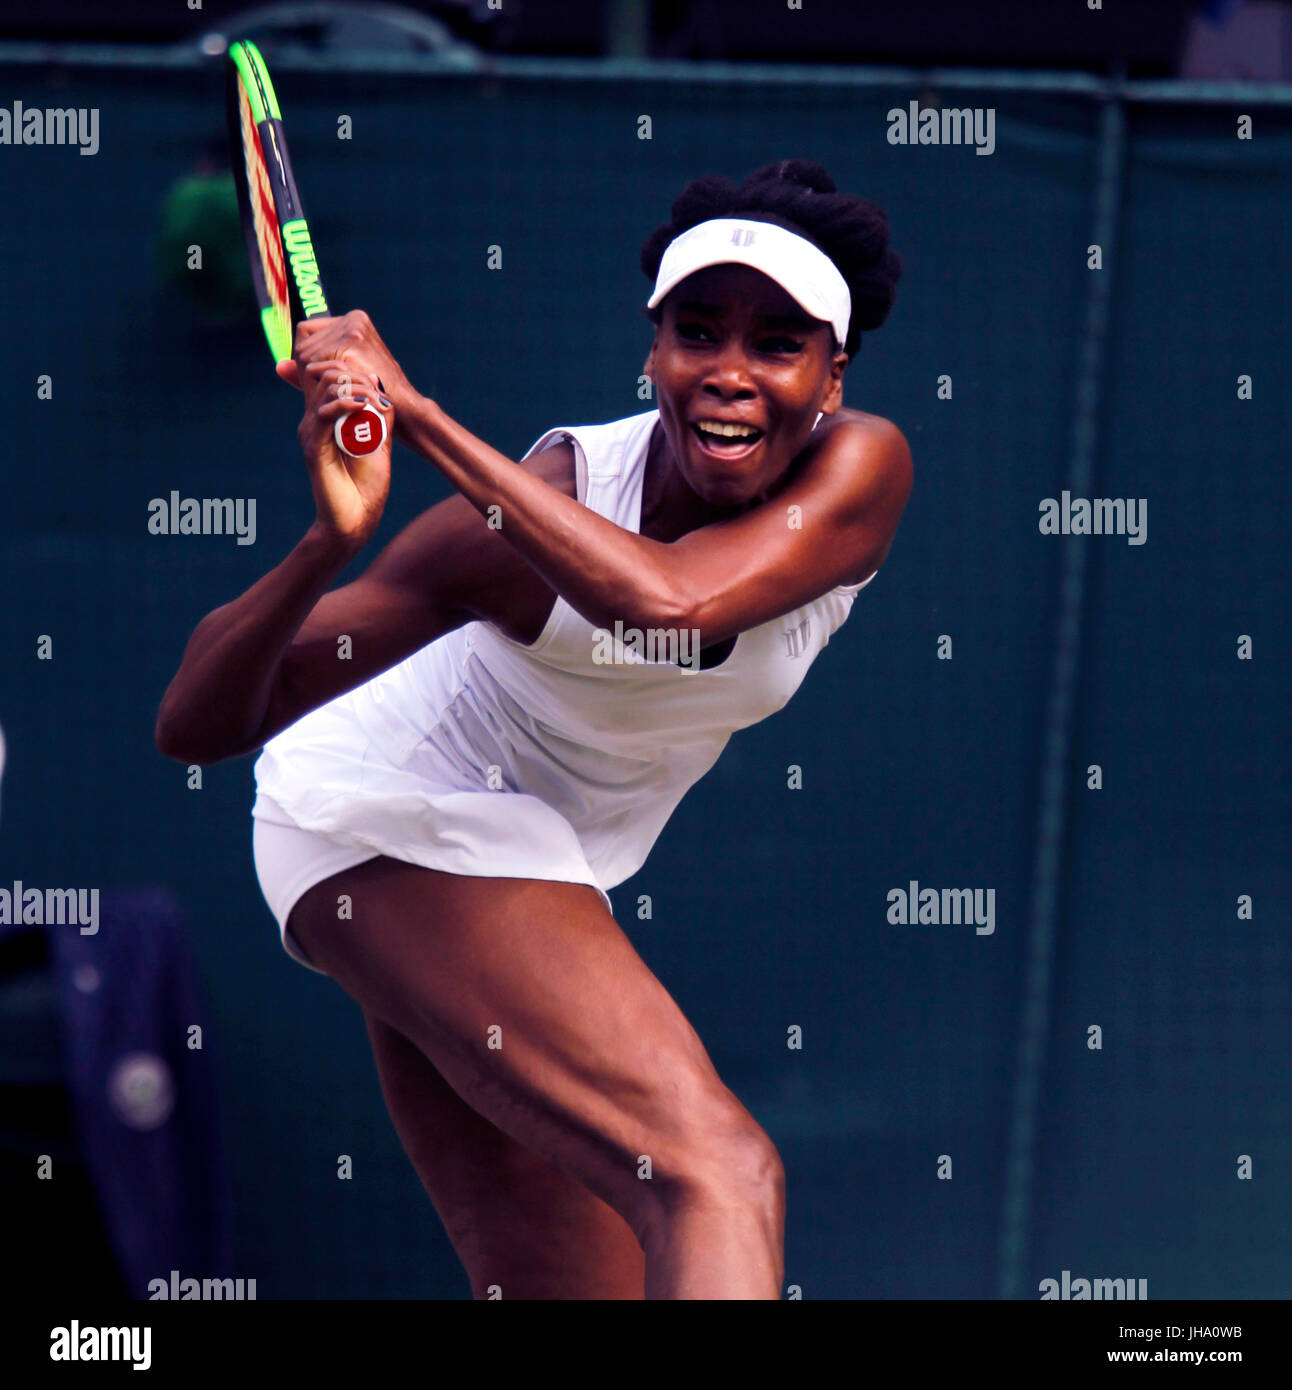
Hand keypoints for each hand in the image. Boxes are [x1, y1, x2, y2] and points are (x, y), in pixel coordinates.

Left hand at [275, 309, 415, 415]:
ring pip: (305, 354)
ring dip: (310, 378)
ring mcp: (351, 330)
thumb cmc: (375, 396)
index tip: (320, 379)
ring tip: (333, 393)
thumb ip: (312, 369)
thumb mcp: (344, 377)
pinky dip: (317, 382)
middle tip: (326, 390)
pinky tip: (334, 394)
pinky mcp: (350, 344)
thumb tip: (278, 367)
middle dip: (307, 369)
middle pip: (304, 342)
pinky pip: (313, 364)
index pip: (307, 331)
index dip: (307, 357)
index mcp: (354, 320)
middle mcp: (353, 319)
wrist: (405, 409)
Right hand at [297, 361, 392, 548]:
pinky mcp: (314, 448)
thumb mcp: (379, 440)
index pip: (324, 373)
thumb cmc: (367, 482)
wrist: (355, 517)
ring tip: (376, 402)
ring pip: (324, 388)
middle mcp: (313, 420)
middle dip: (353, 372)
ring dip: (356, 388)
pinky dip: (345, 404)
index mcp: (325, 416)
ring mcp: (311, 432)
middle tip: (377, 392)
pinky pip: (323, 414)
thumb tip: (377, 382)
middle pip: (321, 372)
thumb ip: (379, 413)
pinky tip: (364, 407)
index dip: (347, 366)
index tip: (376, 383)